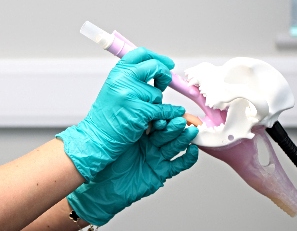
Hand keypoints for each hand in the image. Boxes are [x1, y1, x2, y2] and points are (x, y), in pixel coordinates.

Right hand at [57, 47, 183, 180]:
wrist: (97, 136)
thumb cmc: (107, 115)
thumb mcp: (115, 88)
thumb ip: (132, 77)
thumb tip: (157, 68)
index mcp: (117, 72)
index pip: (141, 54)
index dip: (158, 57)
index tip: (167, 63)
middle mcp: (123, 79)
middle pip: (155, 67)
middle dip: (164, 75)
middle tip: (165, 82)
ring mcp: (131, 94)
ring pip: (158, 94)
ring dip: (156, 104)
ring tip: (141, 112)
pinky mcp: (140, 110)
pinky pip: (163, 109)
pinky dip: (168, 114)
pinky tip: (166, 116)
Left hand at [68, 117, 199, 225]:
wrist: (103, 187)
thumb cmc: (106, 162)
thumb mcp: (121, 139)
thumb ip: (135, 126)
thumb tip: (145, 109)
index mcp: (140, 135)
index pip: (156, 123)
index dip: (165, 117)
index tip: (172, 110)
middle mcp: (150, 145)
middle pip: (167, 134)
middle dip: (175, 127)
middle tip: (182, 120)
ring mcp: (156, 158)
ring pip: (174, 147)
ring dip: (184, 139)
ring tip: (191, 131)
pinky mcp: (160, 172)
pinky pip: (177, 165)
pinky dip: (187, 158)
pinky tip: (193, 150)